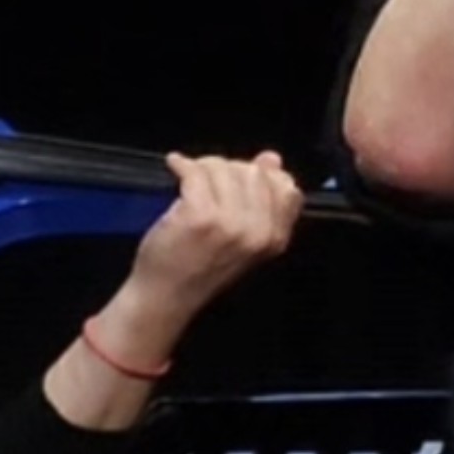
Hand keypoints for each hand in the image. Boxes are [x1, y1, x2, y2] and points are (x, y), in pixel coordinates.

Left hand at [120, 150, 302, 332]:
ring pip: (224, 168)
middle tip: (207, 180)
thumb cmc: (200, 267)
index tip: (238, 178)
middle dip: (228, 169)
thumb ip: (263, 200)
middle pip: (253, 172)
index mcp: (274, 238)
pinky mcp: (200, 216)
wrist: (166, 295)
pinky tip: (176, 167)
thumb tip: (272, 158)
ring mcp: (230, 223)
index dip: (262, 174)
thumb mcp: (243, 239)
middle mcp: (258, 231)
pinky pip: (196, 172)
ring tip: (190, 179)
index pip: (286, 187)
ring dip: (203, 167)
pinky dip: (182, 165)